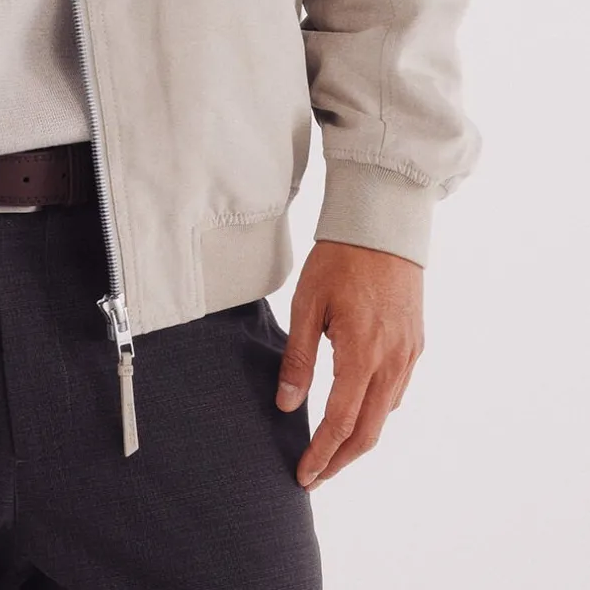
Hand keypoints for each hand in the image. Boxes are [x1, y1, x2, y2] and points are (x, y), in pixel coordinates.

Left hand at [274, 239, 423, 489]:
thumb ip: (299, 358)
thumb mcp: (307, 304)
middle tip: (315, 476)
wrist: (384, 226)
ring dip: (358, 439)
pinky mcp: (416, 344)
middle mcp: (392, 362)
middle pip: (368, 432)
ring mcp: (409, 355)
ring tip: (330, 449)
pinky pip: (397, 392)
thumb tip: (287, 405)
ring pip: (385, 415)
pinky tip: (357, 409)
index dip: (321, 454)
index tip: (302, 475)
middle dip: (341, 461)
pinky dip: (376, 411)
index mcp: (362, 353)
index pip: (340, 422)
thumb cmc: (340, 259)